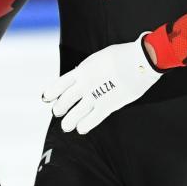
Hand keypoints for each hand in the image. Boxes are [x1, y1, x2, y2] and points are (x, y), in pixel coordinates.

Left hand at [42, 33, 161, 134]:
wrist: (140, 61)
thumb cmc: (123, 56)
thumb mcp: (99, 58)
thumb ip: (89, 70)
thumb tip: (82, 76)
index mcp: (82, 70)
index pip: (59, 84)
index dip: (51, 93)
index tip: (46, 98)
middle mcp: (84, 84)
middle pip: (64, 102)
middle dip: (59, 109)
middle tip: (58, 112)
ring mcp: (94, 96)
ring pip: (74, 115)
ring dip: (68, 122)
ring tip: (67, 126)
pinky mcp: (107, 106)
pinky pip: (90, 121)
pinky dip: (84, 126)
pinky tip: (82, 128)